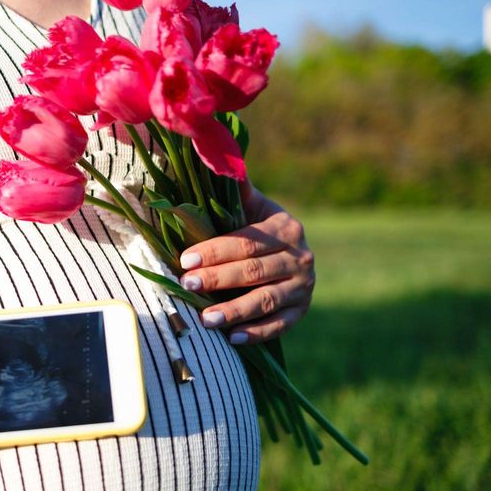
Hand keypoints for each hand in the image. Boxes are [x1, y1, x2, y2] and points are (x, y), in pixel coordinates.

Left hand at [177, 180, 314, 343]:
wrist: (286, 256)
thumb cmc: (254, 228)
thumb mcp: (248, 207)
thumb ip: (234, 188)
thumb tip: (216, 151)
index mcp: (285, 228)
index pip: (246, 242)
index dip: (215, 251)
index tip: (185, 260)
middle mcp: (300, 256)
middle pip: (254, 271)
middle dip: (218, 279)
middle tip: (187, 285)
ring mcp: (304, 287)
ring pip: (266, 300)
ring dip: (235, 311)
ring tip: (205, 320)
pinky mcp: (301, 311)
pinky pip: (280, 326)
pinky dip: (257, 333)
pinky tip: (232, 339)